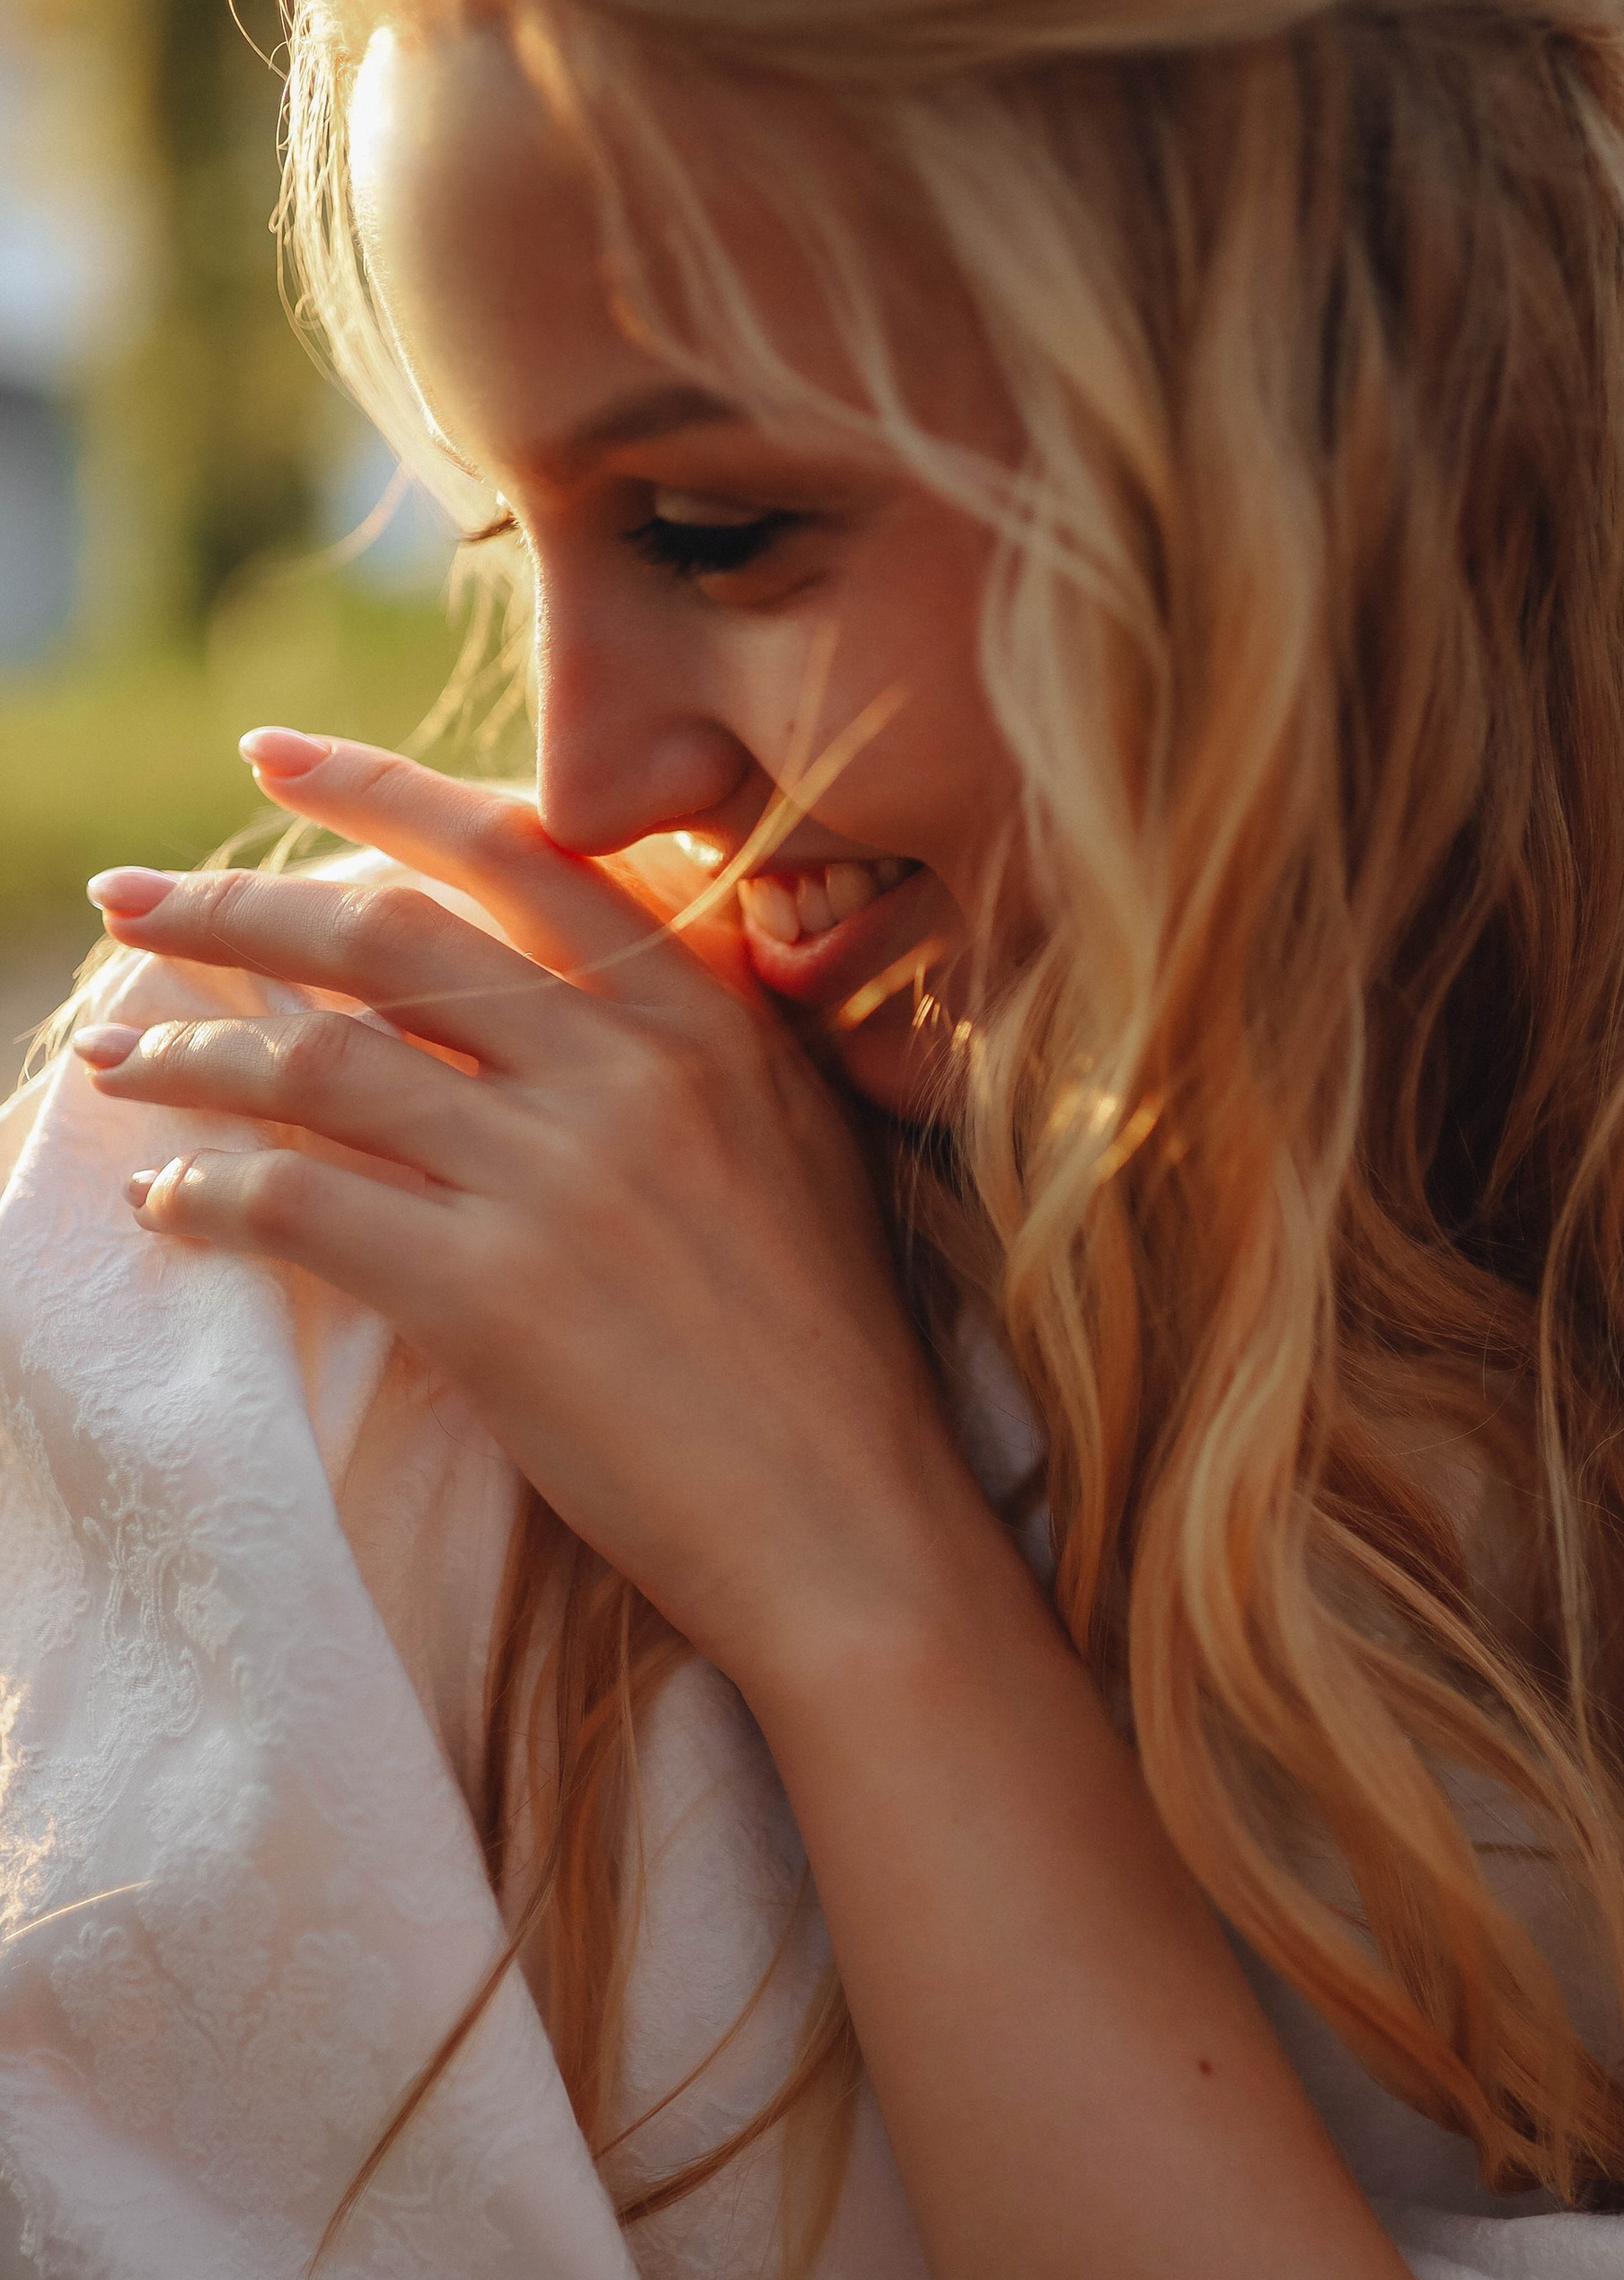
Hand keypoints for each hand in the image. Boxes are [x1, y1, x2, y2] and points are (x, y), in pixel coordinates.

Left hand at [76, 734, 983, 1689]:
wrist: (850, 1520)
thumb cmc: (826, 1351)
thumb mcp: (795, 1143)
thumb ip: (690, 1044)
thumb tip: (559, 986)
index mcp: (706, 1013)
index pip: (513, 850)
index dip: (373, 791)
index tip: (273, 759)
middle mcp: (629, 1069)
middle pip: (381, 934)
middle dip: (229, 905)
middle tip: (128, 903)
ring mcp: (557, 1177)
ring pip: (318, 1062)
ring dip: (189, 1054)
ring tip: (117, 1058)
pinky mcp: (492, 1295)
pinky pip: (299, 1202)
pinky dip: (211, 1189)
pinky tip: (173, 1198)